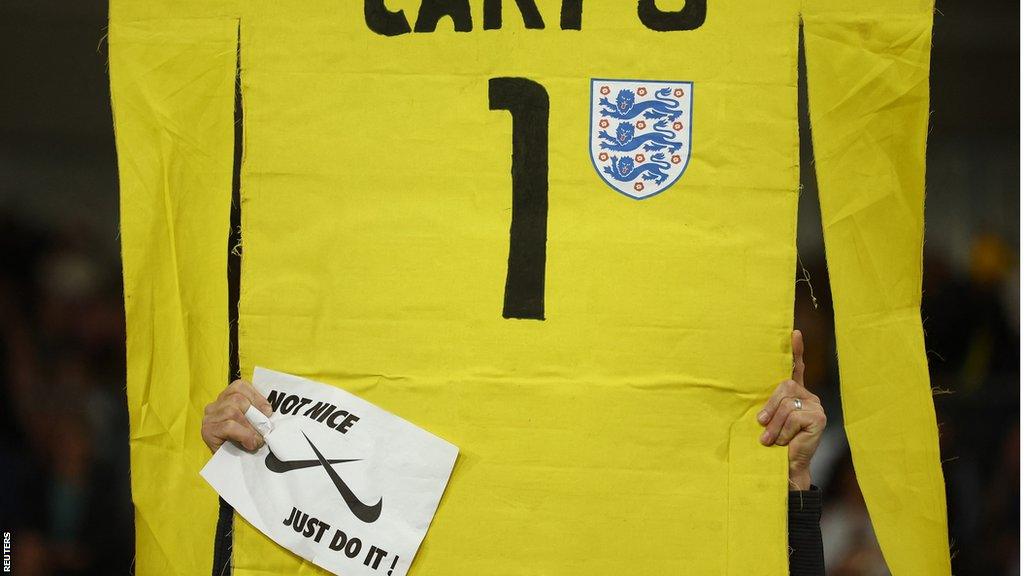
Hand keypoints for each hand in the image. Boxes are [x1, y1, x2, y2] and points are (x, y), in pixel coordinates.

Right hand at [201, 379, 273, 452]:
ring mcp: (209, 418)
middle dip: (255, 414)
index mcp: (225, 398)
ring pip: (232, 411)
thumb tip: (269, 411)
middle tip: (264, 429)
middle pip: (237, 398)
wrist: (229, 466)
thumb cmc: (243, 442)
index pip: (239, 386)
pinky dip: (243, 434)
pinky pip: (228, 426)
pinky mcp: (207, 431)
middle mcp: (214, 405)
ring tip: (257, 440)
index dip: (256, 396)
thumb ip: (257, 413)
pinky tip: (249, 444)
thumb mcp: (252, 423)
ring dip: (250, 427)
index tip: (268, 411)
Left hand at [757, 330, 826, 489]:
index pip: (797, 368)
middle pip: (784, 386)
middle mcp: (809, 396)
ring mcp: (816, 406)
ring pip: (787, 403)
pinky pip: (794, 416)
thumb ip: (768, 406)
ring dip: (775, 425)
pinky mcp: (819, 418)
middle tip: (761, 425)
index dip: (796, 351)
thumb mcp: (768, 420)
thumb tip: (759, 406)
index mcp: (796, 394)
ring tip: (771, 440)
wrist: (785, 467)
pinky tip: (785, 442)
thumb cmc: (773, 443)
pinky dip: (783, 431)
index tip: (794, 332)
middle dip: (770, 407)